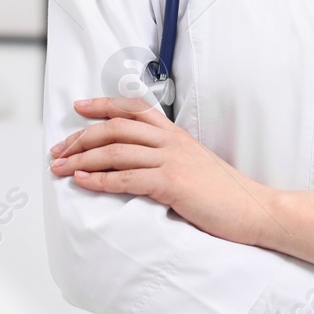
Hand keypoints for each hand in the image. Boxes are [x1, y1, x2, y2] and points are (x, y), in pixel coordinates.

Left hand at [48, 96, 275, 245]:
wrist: (255, 209)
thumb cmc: (224, 194)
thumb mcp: (194, 165)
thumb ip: (168, 157)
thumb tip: (137, 163)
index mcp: (176, 135)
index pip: (134, 108)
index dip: (103, 104)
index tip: (78, 108)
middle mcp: (172, 141)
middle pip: (117, 127)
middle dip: (81, 137)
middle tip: (58, 150)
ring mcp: (172, 160)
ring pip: (117, 150)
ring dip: (82, 159)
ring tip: (60, 168)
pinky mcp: (173, 184)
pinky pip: (128, 178)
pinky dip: (100, 180)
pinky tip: (82, 182)